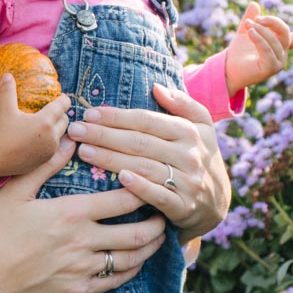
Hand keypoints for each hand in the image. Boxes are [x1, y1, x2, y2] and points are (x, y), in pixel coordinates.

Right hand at [0, 74, 71, 179]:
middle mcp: (51, 137)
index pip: (62, 106)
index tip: (62, 96)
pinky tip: (42, 136)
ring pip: (61, 134)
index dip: (63, 99)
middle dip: (61, 114)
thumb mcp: (5, 110)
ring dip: (57, 128)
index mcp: (45, 122)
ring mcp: (49, 150)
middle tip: (53, 109)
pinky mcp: (45, 159)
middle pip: (65, 120)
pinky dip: (52, 140)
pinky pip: (55, 146)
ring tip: (48, 122)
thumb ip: (8, 91)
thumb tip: (7, 75)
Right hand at [0, 139, 166, 292]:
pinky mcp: (79, 291)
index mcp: (72, 213)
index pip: (123, 200)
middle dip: (157, 223)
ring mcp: (83, 269)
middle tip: (164, 213)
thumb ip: (46, 165)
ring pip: (132, 259)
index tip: (153, 183)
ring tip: (158, 237)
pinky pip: (115, 281)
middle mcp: (84, 242)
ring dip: (150, 247)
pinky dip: (132, 271)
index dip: (144, 191)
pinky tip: (135, 262)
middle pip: (137, 233)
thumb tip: (70, 140)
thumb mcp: (16, 192)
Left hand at [66, 85, 230, 237]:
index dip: (117, 116)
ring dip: (110, 158)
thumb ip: (182, 104)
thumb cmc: (199, 157)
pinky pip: (158, 195)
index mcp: (190, 131)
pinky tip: (120, 178)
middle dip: (104, 135)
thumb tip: (156, 87)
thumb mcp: (202, 127)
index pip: (146, 120)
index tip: (90, 113)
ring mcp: (187, 181)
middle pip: (139, 142)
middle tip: (76, 130)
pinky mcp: (183, 205)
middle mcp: (189, 154)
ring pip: (143, 166)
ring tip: (83, 151)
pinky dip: (139, 187)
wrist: (216, 203)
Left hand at [223, 2, 292, 96]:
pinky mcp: (270, 69)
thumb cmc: (237, 53)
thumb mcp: (245, 31)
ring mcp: (278, 63)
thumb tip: (254, 3)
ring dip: (259, 29)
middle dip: (271, 21)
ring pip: (274, 39)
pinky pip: (267, 49)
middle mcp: (282, 54)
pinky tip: (250, 33)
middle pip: (285, 31)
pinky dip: (259, 39)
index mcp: (280, 46)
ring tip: (247, 25)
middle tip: (254, 19)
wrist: (227, 70)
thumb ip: (251, 18)